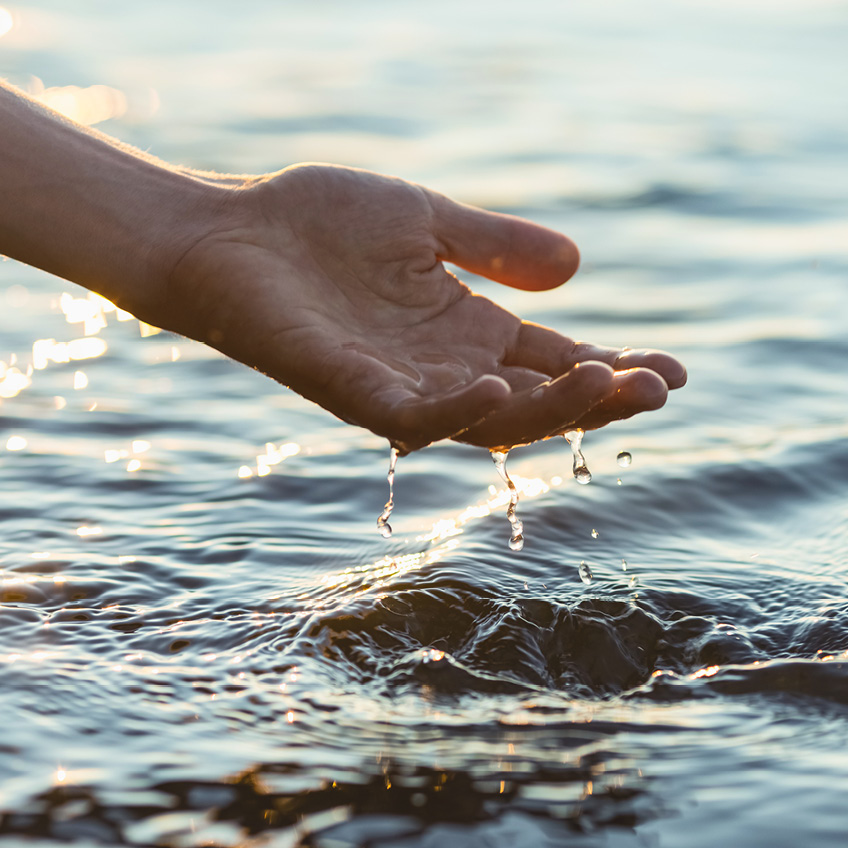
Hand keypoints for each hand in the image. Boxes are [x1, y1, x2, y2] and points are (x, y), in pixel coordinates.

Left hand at [164, 164, 685, 452]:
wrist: (231, 233)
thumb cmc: (318, 224)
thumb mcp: (425, 220)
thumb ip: (495, 247)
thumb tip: (576, 269)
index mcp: (467, 330)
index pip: (555, 360)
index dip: (614, 369)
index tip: (675, 372)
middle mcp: (444, 370)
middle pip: (538, 400)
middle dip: (600, 399)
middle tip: (660, 389)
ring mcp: (402, 387)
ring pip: (491, 421)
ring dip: (551, 408)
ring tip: (608, 383)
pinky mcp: (355, 393)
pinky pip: (417, 419)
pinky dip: (461, 410)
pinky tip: (501, 387)